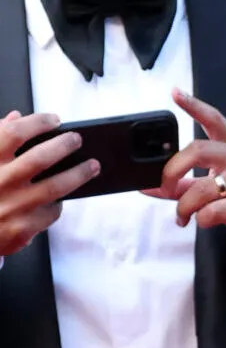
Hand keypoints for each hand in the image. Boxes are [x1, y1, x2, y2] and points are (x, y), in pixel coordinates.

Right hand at [0, 111, 98, 256]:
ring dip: (79, 174)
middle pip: (40, 157)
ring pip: (56, 187)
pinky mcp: (20, 230)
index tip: (54, 120)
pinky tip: (60, 199)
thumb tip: (16, 117)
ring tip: (92, 165)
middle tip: (76, 139)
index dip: (37, 122)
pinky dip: (57, 204)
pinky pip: (50, 212)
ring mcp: (10, 207)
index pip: (13, 133)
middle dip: (64, 145)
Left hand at [145, 89, 225, 253]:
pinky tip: (204, 222)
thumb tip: (148, 187)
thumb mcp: (222, 189)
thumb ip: (185, 186)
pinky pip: (212, 212)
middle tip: (165, 187)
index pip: (214, 120)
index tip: (174, 93)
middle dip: (171, 170)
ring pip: (201, 189)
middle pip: (197, 150)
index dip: (193, 105)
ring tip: (183, 218)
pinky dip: (201, 220)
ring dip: (183, 208)